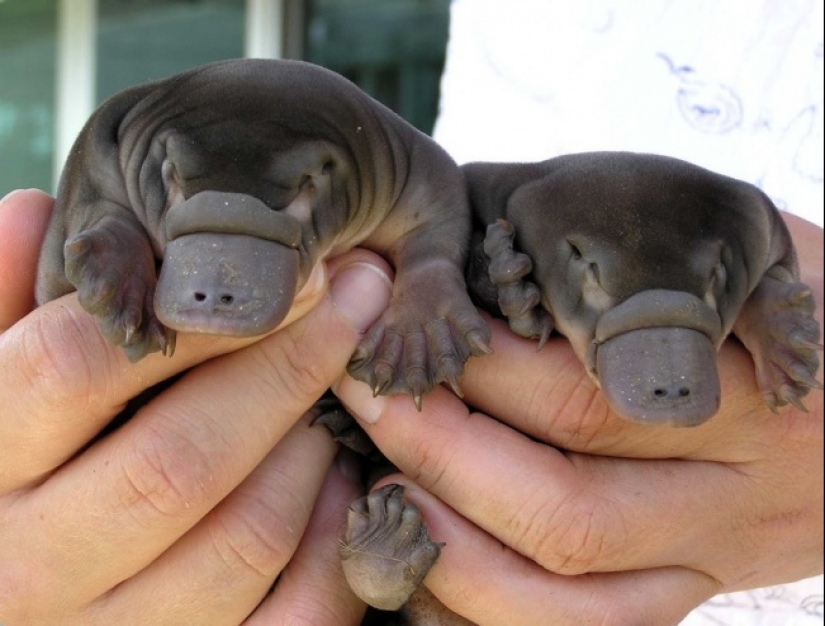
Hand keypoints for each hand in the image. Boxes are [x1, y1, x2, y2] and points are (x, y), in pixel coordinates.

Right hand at [0, 189, 393, 624]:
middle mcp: (31, 569)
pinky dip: (336, 542)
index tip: (293, 269)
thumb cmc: (24, 475)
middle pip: (178, 457)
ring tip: (331, 397)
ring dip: (311, 449)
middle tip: (353, 305)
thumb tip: (30, 210)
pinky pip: (294, 615)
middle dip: (288, 366)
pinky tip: (340, 486)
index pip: (72, 368)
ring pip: (246, 537)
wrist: (38, 592)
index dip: (195, 309)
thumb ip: (5, 308)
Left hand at [335, 212, 823, 624]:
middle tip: (365, 393)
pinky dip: (491, 608)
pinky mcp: (690, 590)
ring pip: (566, 593)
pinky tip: (427, 563)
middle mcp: (734, 490)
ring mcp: (710, 556)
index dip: (478, 369)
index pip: (587, 395)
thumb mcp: (736, 240)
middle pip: (564, 504)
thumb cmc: (777, 293)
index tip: (402, 329)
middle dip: (439, 450)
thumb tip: (489, 240)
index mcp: (748, 387)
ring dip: (451, 547)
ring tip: (378, 482)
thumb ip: (630, 248)